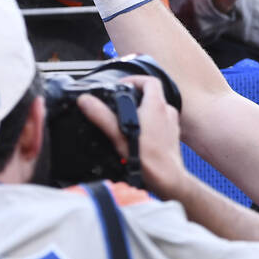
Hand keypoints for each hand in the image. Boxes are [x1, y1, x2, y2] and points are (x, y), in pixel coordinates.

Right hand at [77, 75, 186, 194]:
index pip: (149, 81)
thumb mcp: (118, 135)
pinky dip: (150, 123)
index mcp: (157, 106)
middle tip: (122, 102)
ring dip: (143, 110)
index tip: (122, 85)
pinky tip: (138, 134)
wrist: (167, 178)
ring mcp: (172, 124)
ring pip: (157, 108)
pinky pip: (161, 122)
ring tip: (127, 118)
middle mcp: (167, 111)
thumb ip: (101, 116)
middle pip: (153, 94)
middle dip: (136, 95)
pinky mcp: (172, 135)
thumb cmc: (148, 159)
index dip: (135, 79)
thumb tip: (86, 101)